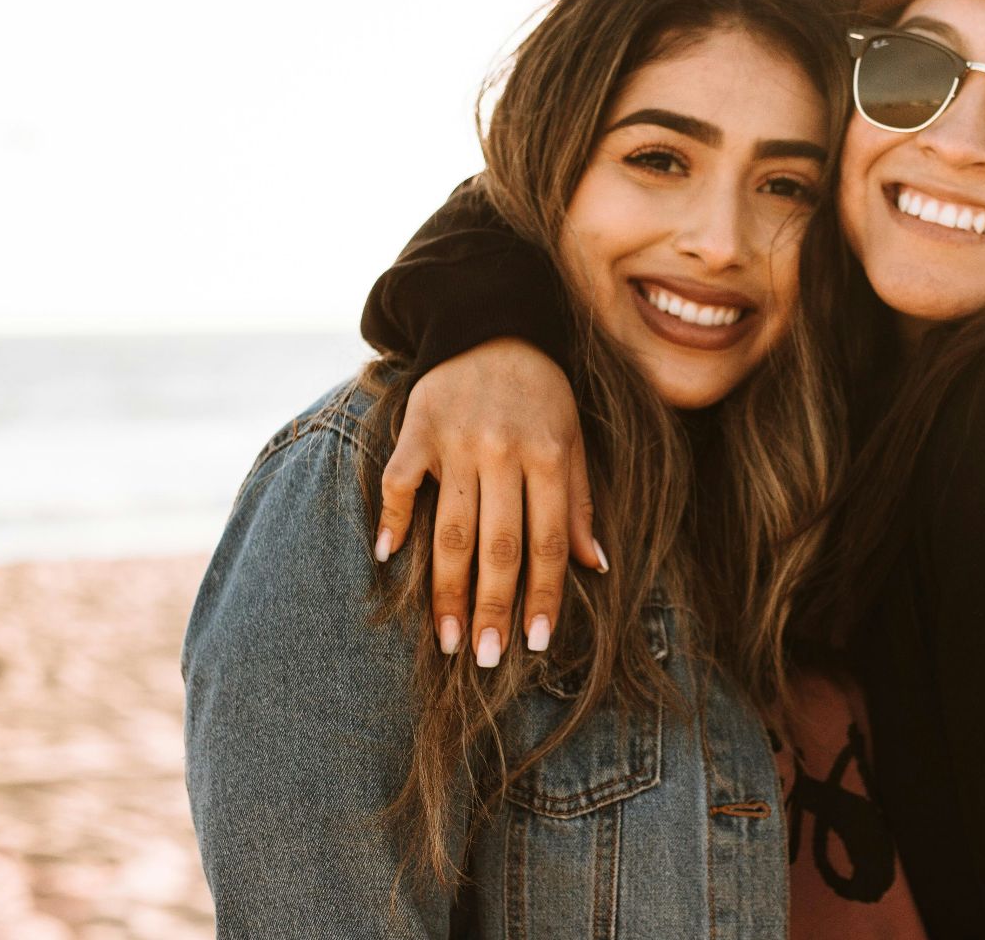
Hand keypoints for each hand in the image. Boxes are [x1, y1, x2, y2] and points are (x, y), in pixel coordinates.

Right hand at [374, 338, 604, 666]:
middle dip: (492, 607)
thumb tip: (595, 566)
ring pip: (449, 528)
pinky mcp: (416, 429)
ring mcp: (455, 441)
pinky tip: (388, 559)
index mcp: (547, 455)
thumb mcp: (572, 439)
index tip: (536, 642)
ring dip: (446, 589)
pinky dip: (390, 519)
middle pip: (497, 545)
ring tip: (445, 638)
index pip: (547, 541)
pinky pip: (398, 482)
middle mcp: (502, 452)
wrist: (491, 325)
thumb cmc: (540, 393)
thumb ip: (579, 502)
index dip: (543, 595)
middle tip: (486, 658)